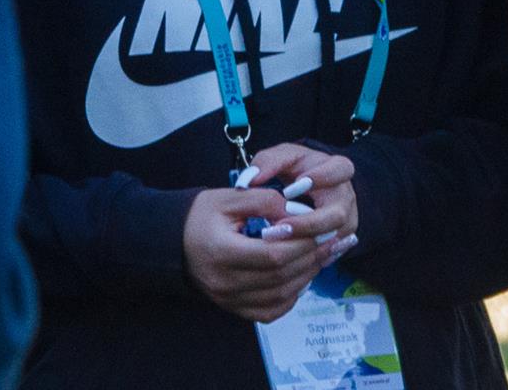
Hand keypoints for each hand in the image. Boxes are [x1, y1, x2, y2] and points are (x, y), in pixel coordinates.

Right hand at [181, 186, 334, 323]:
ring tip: (324, 255)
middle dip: (311, 257)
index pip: (273, 255)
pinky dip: (291, 295)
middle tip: (333, 241)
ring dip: (306, 275)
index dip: (302, 243)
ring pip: (279, 295)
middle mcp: (224, 283)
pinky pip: (270, 310)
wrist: (174, 242)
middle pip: (280, 277)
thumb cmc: (201, 216)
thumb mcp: (229, 197)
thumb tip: (297, 211)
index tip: (322, 228)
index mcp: (222, 253)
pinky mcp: (233, 308)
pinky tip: (302, 276)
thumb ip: (264, 200)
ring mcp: (228, 300)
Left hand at [249, 143, 359, 247]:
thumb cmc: (296, 168)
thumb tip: (252, 180)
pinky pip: (327, 252)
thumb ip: (267, 162)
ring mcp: (346, 219)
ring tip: (277, 244)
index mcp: (338, 168)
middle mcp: (346, 196)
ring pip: (333, 237)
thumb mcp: (282, 157)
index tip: (295, 185)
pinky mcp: (339, 239)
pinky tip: (286, 259)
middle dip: (309, 223)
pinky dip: (308, 256)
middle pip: (338, 213)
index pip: (341, 169)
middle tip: (280, 226)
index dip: (322, 177)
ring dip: (306, 243)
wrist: (308, 186)